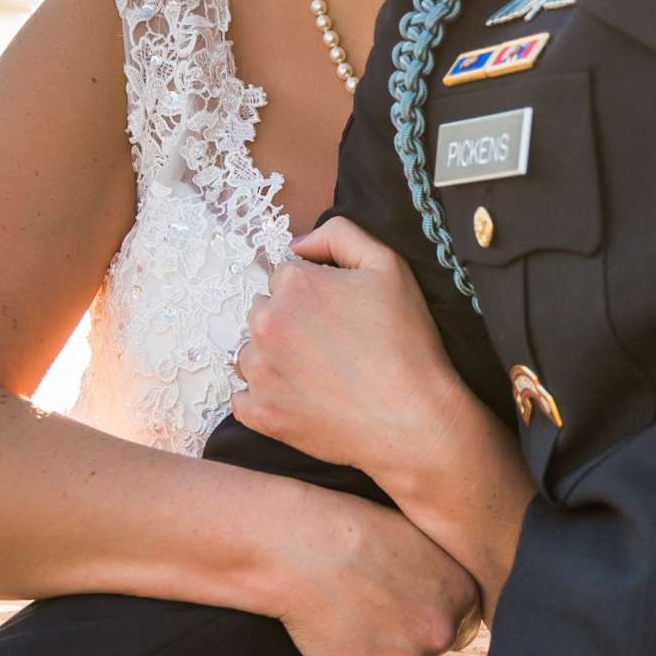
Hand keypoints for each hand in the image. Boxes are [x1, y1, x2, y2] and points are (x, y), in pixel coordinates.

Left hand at [232, 218, 472, 487]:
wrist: (411, 420)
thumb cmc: (405, 342)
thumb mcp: (388, 265)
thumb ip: (340, 235)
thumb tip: (298, 243)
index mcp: (292, 284)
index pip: (286, 277)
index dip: (316, 293)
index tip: (341, 316)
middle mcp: (265, 323)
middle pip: (264, 311)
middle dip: (290, 322)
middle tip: (332, 346)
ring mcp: (258, 371)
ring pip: (252, 353)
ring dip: (275, 359)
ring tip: (319, 375)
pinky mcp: (259, 413)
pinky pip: (244, 398)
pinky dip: (266, 398)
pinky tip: (301, 400)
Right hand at [274, 492, 480, 655]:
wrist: (303, 546)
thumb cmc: (351, 529)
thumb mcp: (418, 537)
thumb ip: (440, 573)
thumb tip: (441, 595)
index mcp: (463, 595)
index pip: (455, 622)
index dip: (421, 613)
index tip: (395, 600)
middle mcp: (444, 633)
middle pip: (429, 650)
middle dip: (402, 635)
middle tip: (366, 606)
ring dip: (375, 653)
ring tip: (346, 613)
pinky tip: (332, 632)